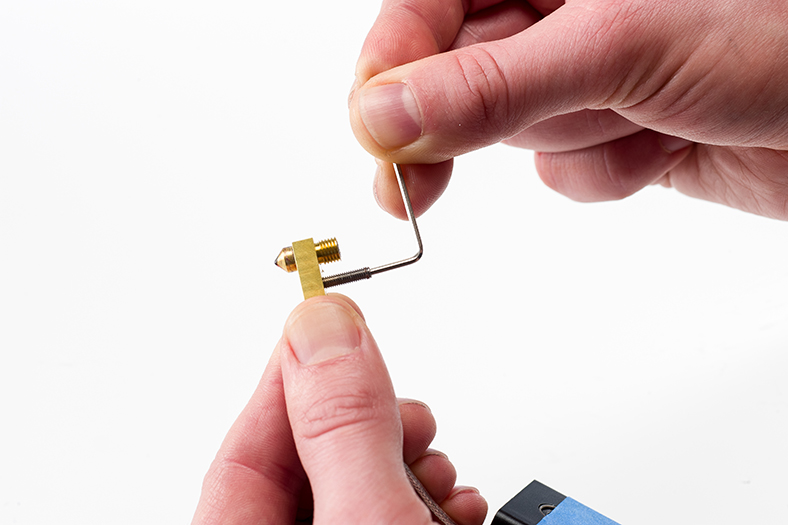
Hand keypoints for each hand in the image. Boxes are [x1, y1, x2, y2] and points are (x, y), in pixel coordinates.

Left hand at [192, 295, 486, 523]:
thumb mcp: (368, 522)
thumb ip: (343, 428)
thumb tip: (322, 327)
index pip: (244, 454)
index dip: (292, 381)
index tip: (334, 328)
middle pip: (307, 466)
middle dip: (369, 429)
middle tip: (408, 418)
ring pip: (358, 489)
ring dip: (409, 465)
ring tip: (439, 473)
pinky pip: (391, 514)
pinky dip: (428, 500)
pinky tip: (454, 504)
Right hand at [349, 0, 787, 219]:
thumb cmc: (785, 39)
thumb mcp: (618, 47)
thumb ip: (491, 83)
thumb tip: (383, 115)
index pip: (433, 1)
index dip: (393, 61)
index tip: (369, 127)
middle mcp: (567, 7)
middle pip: (459, 69)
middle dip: (452, 128)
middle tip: (406, 188)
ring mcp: (590, 69)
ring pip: (516, 127)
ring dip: (570, 140)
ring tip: (640, 119)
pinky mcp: (617, 124)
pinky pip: (567, 166)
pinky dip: (608, 170)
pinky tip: (664, 144)